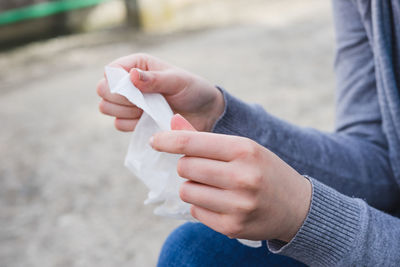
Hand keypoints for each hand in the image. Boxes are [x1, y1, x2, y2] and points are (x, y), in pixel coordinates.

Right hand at [97, 53, 224, 131]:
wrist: (204, 114)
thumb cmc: (193, 90)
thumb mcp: (178, 81)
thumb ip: (155, 79)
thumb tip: (132, 76)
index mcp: (137, 64)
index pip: (110, 71)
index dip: (117, 83)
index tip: (138, 91)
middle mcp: (128, 81)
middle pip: (102, 90)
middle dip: (121, 99)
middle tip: (146, 102)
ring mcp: (128, 102)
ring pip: (106, 107)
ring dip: (126, 112)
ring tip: (150, 110)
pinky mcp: (132, 120)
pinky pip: (118, 124)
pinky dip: (131, 125)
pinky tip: (148, 120)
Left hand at [151, 114, 311, 241]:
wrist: (297, 207)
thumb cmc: (265, 171)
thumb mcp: (243, 148)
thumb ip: (205, 138)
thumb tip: (173, 122)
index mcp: (245, 150)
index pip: (193, 142)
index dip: (168, 140)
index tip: (155, 141)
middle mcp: (242, 177)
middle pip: (185, 167)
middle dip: (187, 166)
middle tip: (203, 167)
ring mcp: (237, 205)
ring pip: (186, 191)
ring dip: (192, 187)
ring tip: (214, 186)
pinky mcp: (232, 227)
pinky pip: (195, 211)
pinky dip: (200, 205)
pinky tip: (220, 202)